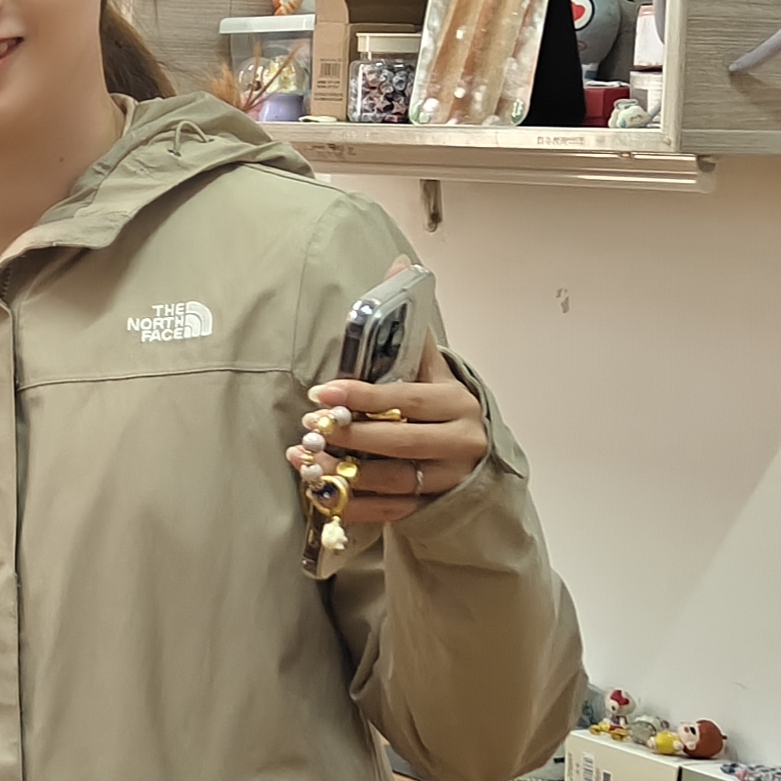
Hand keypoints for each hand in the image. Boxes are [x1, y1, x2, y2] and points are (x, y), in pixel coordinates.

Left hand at [289, 341, 490, 525]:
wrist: (471, 452)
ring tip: (308, 459)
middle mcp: (461, 442)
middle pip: (400, 442)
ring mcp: (448, 478)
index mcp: (458, 404)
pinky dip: (353, 503)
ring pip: (394, 480)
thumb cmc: (439, 406)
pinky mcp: (433, 506)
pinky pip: (390, 510)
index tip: (322, 393)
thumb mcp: (433, 371)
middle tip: (311, 427)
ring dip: (345, 472)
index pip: (407, 399)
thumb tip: (402, 269)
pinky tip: (321, 493)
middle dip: (350, 436)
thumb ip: (413, 334)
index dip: (362, 397)